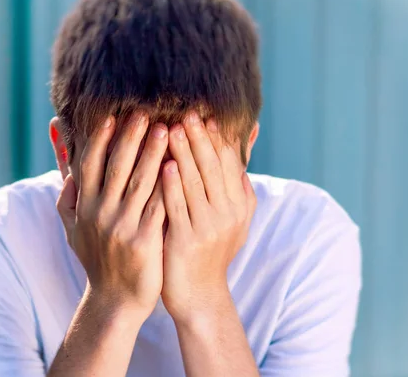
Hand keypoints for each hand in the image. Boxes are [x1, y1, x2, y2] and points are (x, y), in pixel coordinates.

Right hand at [56, 111, 167, 320]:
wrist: (115, 300)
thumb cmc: (97, 261)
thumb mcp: (73, 232)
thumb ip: (68, 201)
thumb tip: (65, 171)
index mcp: (85, 208)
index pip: (90, 166)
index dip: (99, 140)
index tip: (111, 116)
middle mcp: (100, 214)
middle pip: (116, 168)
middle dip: (129, 138)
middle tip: (144, 113)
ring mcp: (122, 227)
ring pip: (139, 183)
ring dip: (153, 154)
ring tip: (167, 129)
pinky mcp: (144, 241)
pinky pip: (158, 206)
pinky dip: (168, 185)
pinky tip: (179, 166)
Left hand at [161, 112, 256, 323]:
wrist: (199, 294)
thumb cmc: (211, 249)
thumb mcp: (235, 219)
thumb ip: (238, 185)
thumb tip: (243, 149)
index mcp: (238, 204)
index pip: (229, 163)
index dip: (217, 138)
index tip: (205, 115)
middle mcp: (227, 213)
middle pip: (213, 167)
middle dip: (199, 138)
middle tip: (188, 113)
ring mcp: (207, 228)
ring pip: (195, 183)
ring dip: (183, 154)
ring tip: (172, 128)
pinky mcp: (186, 241)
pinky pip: (177, 207)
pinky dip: (172, 185)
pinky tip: (164, 166)